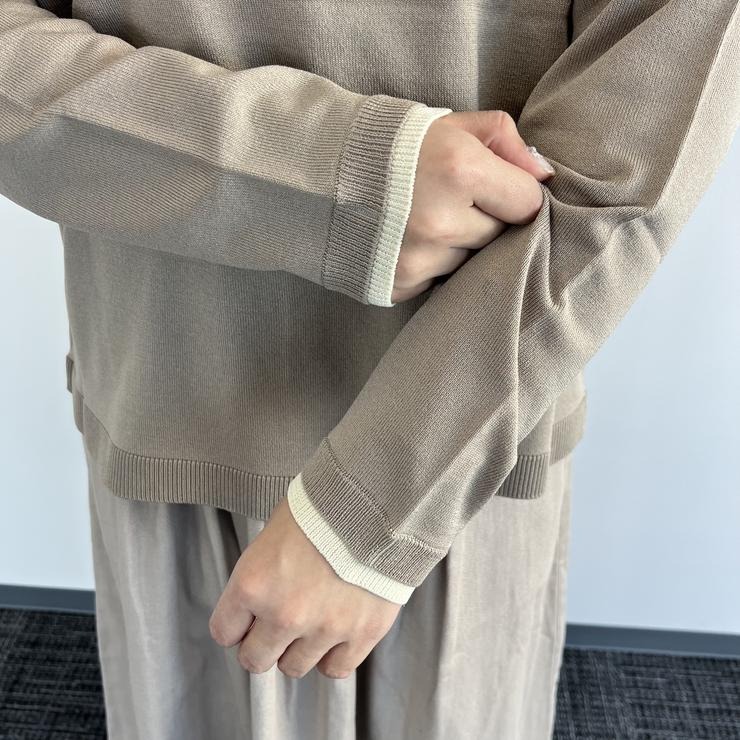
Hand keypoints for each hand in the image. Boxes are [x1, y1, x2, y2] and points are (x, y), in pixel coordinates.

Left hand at [208, 497, 401, 678]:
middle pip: (255, 660)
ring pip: (293, 667)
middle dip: (261, 643)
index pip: (224, 631)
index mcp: (254, 583)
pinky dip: (332, 655)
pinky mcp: (361, 634)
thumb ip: (263, 568)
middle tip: (275, 624)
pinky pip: (335, 668)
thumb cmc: (323, 505)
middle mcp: (284, 614)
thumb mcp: (276, 527)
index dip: (235, 622)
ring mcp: (324, 628)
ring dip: (297, 649)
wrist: (377, 502)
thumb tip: (261, 589)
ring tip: (311, 622)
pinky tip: (335, 633)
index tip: (246, 617)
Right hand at [391, 109, 554, 302]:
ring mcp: (419, 259)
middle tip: (450, 200)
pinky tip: (405, 241)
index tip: (497, 188)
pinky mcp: (400, 284)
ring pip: (469, 262)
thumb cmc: (387, 145)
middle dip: (484, 218)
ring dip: (457, 245)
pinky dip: (430, 264)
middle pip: (498, 236)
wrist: (314, 177)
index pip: (527, 203)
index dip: (515, 194)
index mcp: (459, 170)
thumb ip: (503, 140)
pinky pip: (439, 280)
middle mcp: (441, 221)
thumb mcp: (446, 123)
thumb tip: (544, 177)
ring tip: (422, 220)